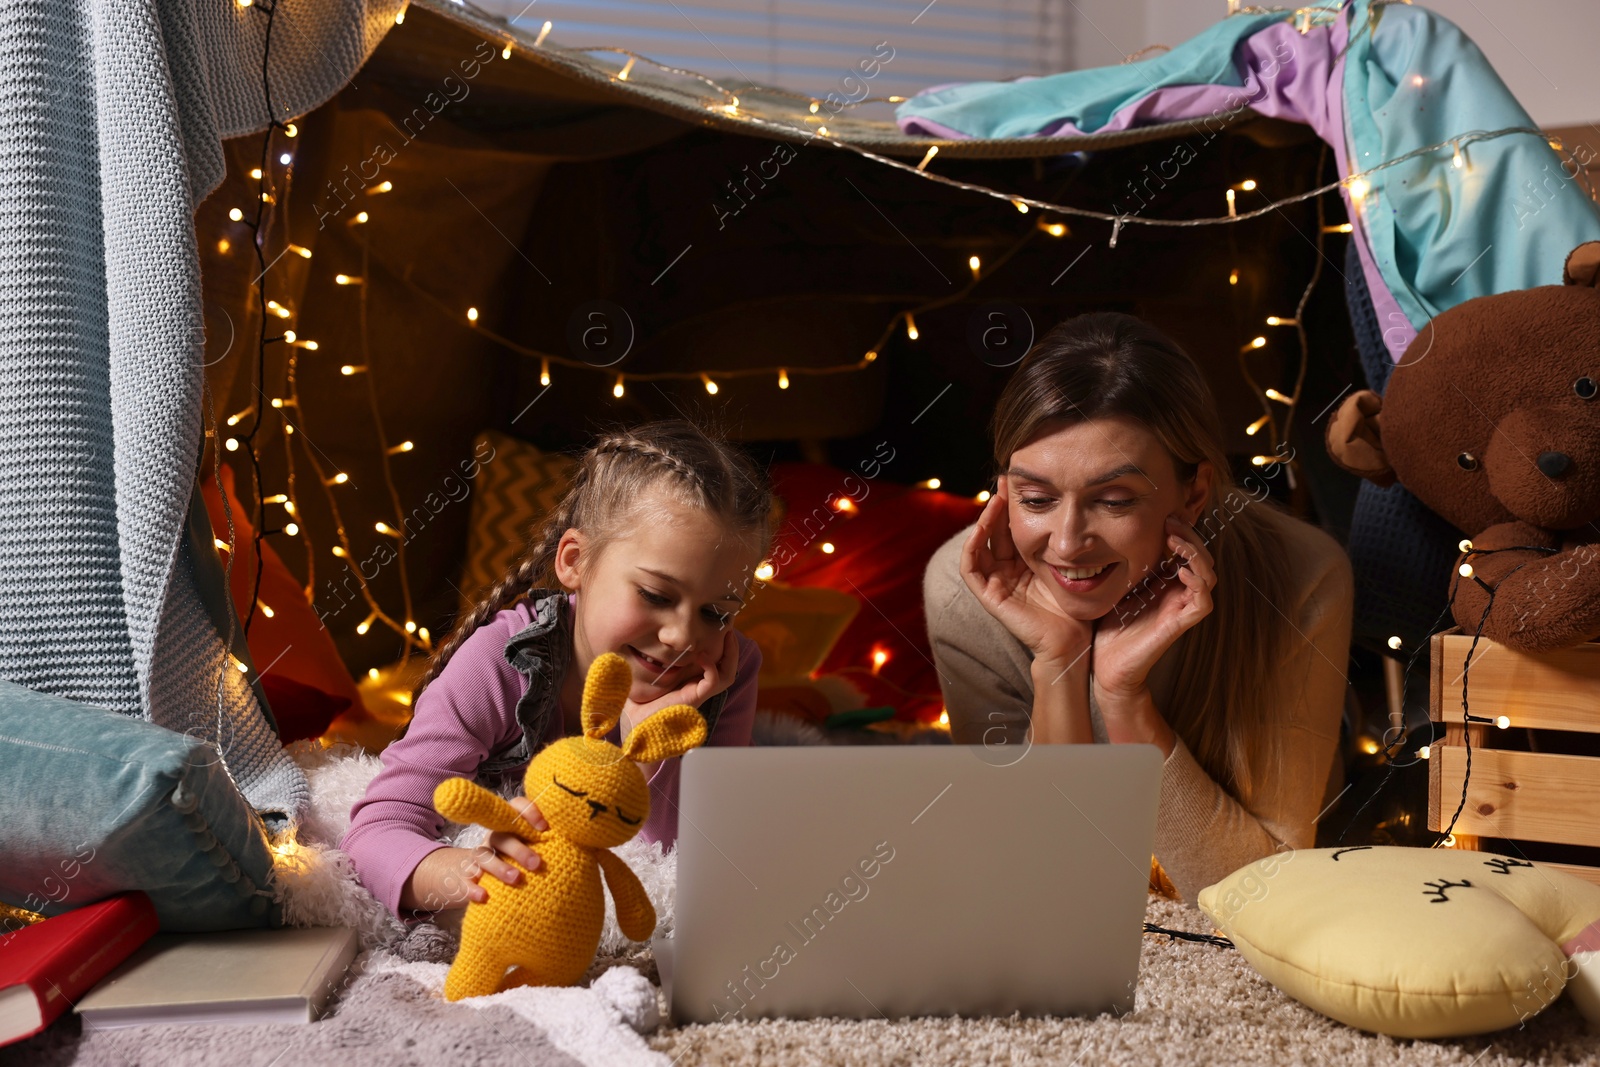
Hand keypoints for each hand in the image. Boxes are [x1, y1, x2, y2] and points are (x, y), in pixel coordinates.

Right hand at [398, 796, 546, 911]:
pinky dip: (473, 888)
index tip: (545, 828)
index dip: (528, 812)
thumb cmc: (505, 862)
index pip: (515, 808)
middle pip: (502, 836)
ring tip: (516, 879)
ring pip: (484, 857)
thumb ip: (543, 846)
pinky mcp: (462, 879)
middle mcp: (491, 839)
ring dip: (500, 867)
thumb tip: (579, 846)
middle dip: (520, 848)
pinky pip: (465, 882)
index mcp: (508, 828)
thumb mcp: (521, 850)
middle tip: (537, 863)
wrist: (457, 877)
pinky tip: (483, 896)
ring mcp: (475, 859)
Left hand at [621, 628, 737, 741]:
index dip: (721, 646)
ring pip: (727, 674)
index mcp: (690, 681)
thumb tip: (638, 639)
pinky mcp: (695, 699)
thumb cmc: (637, 702)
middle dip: (732, 647)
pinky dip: (711, 667)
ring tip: (726, 636)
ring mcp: (698, 693)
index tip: (717, 626)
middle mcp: (698, 687)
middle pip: (727, 667)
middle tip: (728, 627)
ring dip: (730, 654)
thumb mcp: (644, 675)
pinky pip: (714, 681)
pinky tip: (702, 655)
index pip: (716, 662)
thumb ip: (646, 659)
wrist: (633, 726)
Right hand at [961, 477, 1092, 666]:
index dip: (1013, 505)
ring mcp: (995, 583)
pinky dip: (972, 545)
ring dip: (985, 520)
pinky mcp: (989, 596)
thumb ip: (1065, 543)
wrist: (1073, 641)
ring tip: (996, 499)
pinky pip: (970, 567)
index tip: (1020, 481)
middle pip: (995, 531)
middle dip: (999, 505)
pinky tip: (982, 527)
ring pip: (980, 544)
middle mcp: (1006, 571)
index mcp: (1024, 564)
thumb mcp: (1070, 565)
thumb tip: (1077, 508)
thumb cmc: (1077, 606)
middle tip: (1005, 480)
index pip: (1012, 527)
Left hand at [1092, 515, 1215, 699]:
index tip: (1165, 515)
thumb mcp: (1116, 586)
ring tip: (1173, 540)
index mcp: (1166, 583)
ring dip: (1194, 553)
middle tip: (1170, 522)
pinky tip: (1178, 569)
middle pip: (1201, 557)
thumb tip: (1116, 533)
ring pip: (1208, 575)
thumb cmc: (1110, 628)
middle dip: (1189, 535)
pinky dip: (1197, 581)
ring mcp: (1182, 609)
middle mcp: (1178, 593)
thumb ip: (1125, 564)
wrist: (1106, 667)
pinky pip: (1203, 601)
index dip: (1181, 531)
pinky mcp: (1180, 625)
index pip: (1186, 550)